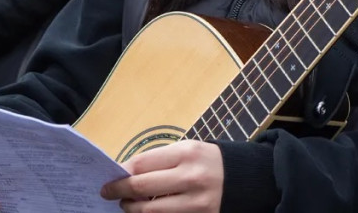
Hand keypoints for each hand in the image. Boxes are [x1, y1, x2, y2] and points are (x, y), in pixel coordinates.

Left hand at [101, 141, 222, 212]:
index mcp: (187, 153)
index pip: (142, 163)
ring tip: (127, 205)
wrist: (248, 180)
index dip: (121, 172)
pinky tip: (146, 211)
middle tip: (109, 193)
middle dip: (120, 191)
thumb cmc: (211, 162)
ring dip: (133, 209)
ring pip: (151, 210)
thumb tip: (127, 172)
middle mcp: (191, 177)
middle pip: (141, 186)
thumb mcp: (190, 150)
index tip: (110, 177)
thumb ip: (161, 160)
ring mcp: (196, 202)